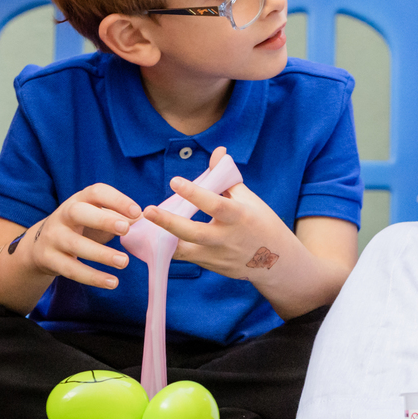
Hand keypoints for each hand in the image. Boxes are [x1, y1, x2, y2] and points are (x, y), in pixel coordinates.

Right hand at [29, 183, 141, 288]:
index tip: (137, 212)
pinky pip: (71, 269)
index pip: (96, 192)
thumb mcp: (96, 216)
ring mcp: (53, 236)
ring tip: (124, 262)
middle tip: (126, 229)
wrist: (40, 245)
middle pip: (78, 212)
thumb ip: (118, 217)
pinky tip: (112, 282)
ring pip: (75, 244)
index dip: (116, 200)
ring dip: (101, 254)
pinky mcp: (48, 258)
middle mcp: (63, 215)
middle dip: (103, 220)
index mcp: (79, 200)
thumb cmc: (80, 227)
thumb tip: (144, 217)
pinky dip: (93, 277)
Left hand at [141, 148, 297, 281]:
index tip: (175, 181)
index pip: (214, 204)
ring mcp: (217, 256)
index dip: (194, 193)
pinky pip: (186, 257)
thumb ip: (228, 178)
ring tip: (140, 228)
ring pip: (184, 251)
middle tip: (148, 210)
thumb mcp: (250, 200)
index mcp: (239, 216)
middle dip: (169, 222)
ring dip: (161, 239)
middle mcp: (226, 238)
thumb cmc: (262, 223)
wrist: (277, 263)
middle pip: (194, 232)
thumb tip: (218, 152)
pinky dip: (169, 248)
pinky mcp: (210, 266)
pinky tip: (152, 238)